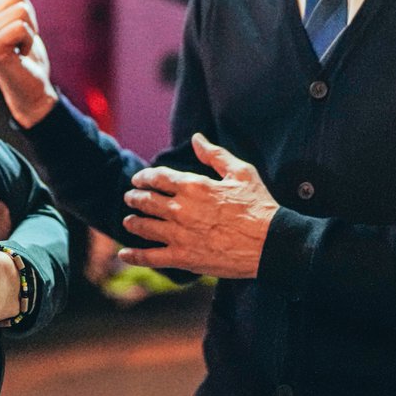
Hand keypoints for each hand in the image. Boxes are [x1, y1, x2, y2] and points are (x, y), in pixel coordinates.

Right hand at [0, 0, 57, 127]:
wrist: (31, 91)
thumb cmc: (26, 57)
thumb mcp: (18, 22)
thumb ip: (11, 3)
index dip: (25, 9)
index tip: (19, 33)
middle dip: (29, 18)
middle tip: (21, 41)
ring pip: (20, 10)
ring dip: (30, 31)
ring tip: (20, 48)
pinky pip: (21, 27)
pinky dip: (29, 41)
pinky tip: (20, 55)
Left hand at [119, 133, 277, 277]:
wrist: (270, 243)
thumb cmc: (258, 205)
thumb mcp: (240, 172)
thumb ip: (215, 154)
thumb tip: (196, 138)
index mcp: (194, 186)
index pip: (158, 178)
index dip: (144, 177)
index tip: (138, 179)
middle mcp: (181, 209)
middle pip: (147, 201)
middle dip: (135, 198)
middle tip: (130, 198)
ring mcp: (180, 234)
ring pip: (145, 227)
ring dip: (133, 222)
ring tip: (128, 221)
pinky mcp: (184, 257)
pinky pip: (152, 257)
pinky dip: (135, 255)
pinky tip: (124, 254)